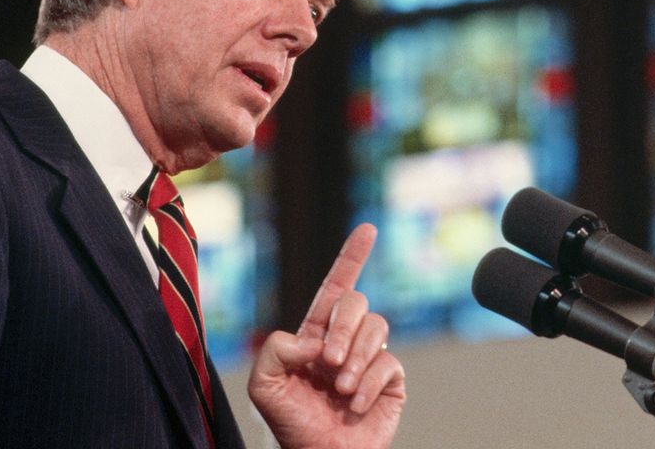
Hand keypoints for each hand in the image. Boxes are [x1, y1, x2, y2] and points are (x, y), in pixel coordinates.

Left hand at [248, 223, 404, 448]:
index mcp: (317, 334)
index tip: (368, 229)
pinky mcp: (390, 381)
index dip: (352, 257)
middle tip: (328, 362)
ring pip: (376, 328)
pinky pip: (389, 363)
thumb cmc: (290, 425)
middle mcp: (346, 341)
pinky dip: (369, 383)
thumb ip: (275, 349)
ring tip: (340, 387)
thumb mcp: (264, 385)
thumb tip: (312, 338)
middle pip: (356, 303)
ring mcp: (370, 359)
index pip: (336, 287)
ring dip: (356, 357)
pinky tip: (354, 403)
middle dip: (343, 328)